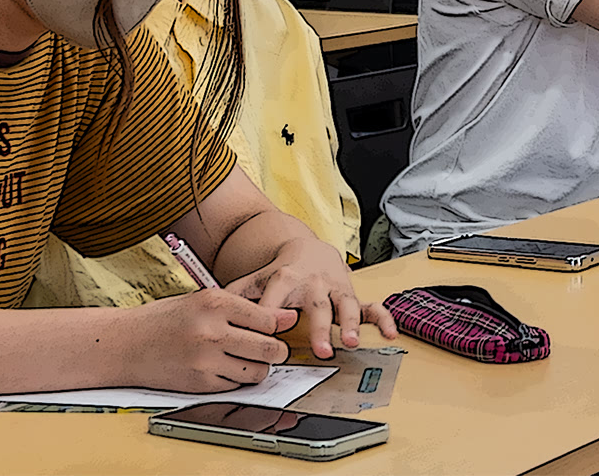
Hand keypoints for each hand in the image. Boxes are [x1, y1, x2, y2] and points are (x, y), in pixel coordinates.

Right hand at [123, 288, 295, 392]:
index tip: (279, 327)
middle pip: (269, 348)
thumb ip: (246, 308)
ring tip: (247, 357)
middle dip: (277, 351)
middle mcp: (211, 331)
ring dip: (259, 367)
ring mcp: (205, 361)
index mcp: (215, 303)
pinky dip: (237, 379)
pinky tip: (226, 367)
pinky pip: (236, 385)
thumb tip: (287, 318)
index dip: (278, 325)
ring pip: (256, 371)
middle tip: (274, 348)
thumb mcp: (204, 300)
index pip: (268, 319)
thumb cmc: (166, 319)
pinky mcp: (200, 384)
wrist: (125, 344)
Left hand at [224, 237, 397, 357]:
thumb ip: (235, 294)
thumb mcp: (255, 279)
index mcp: (285, 280)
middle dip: (320, 328)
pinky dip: (384, 319)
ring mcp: (335, 289)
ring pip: (346, 305)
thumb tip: (206, 304)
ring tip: (354, 341)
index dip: (272, 316)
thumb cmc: (279, 272)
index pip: (276, 301)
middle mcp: (313, 284)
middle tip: (323, 350)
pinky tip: (391, 334)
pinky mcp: (351, 294)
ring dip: (351, 323)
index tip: (269, 336)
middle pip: (317, 306)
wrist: (308, 249)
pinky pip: (371, 306)